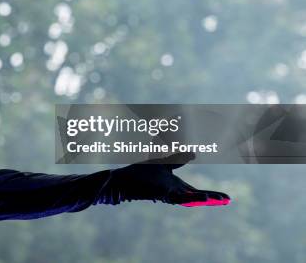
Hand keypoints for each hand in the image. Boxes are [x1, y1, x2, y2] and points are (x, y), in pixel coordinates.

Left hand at [98, 152, 230, 205]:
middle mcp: (174, 191)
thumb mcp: (164, 163)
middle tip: (228, 200)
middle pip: (197, 196)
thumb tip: (194, 152)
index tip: (228, 198)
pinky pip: (176, 197)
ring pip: (188, 198)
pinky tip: (196, 198)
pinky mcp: (160, 193)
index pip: (197, 192)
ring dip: (202, 198)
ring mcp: (168, 193)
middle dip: (212, 198)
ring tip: (216, 199)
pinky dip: (187, 198)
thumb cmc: (142, 173)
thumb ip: (178, 158)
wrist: (124, 178)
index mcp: (176, 186)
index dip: (212, 195)